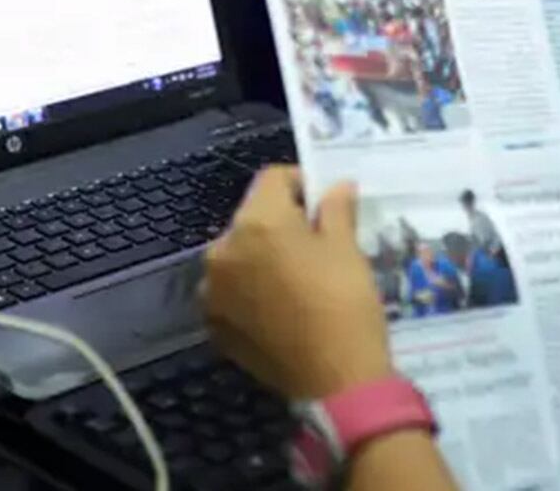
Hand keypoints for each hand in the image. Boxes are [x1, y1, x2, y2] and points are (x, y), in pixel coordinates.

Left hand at [200, 166, 394, 399]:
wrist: (335, 380)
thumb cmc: (344, 302)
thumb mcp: (347, 247)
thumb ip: (335, 208)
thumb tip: (336, 186)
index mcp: (255, 222)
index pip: (273, 179)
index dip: (301, 183)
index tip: (324, 202)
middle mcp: (222, 250)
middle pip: (252, 218)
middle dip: (280, 222)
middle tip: (316, 243)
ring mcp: (212, 291)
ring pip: (238, 256)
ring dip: (262, 257)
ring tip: (297, 279)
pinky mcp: (213, 325)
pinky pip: (231, 291)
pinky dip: (251, 291)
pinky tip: (281, 307)